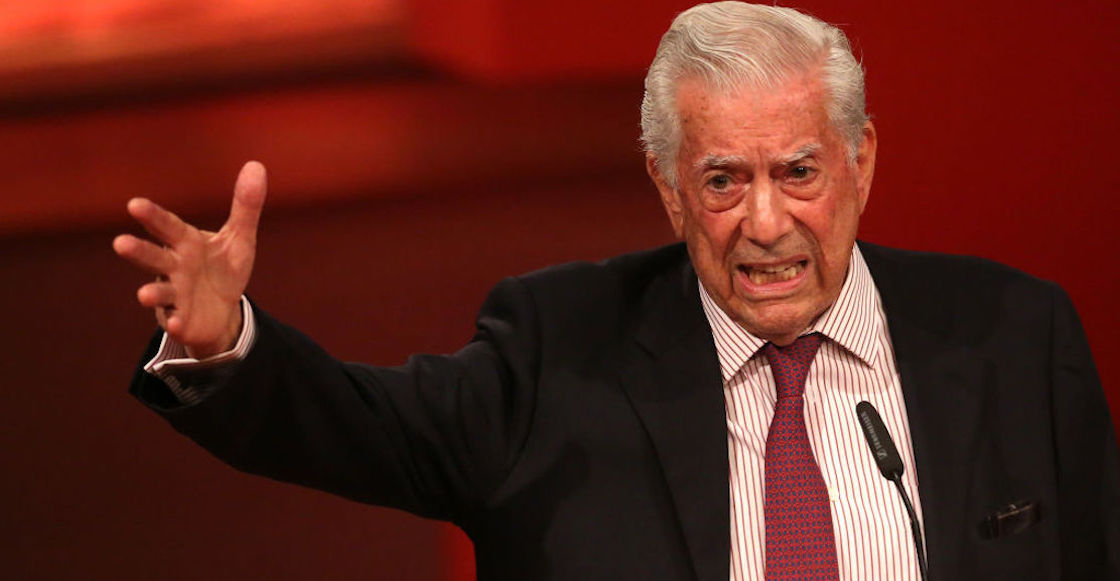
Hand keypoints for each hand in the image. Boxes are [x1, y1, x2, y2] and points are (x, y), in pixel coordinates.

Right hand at [113, 161, 266, 358]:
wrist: (223, 311)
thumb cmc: (223, 268)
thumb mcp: (239, 237)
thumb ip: (245, 205)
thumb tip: (256, 165)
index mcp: (186, 243)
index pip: (168, 227)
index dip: (153, 216)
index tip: (134, 204)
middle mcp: (174, 267)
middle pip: (154, 258)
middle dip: (138, 251)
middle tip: (120, 243)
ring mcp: (175, 295)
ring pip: (160, 292)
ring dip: (152, 292)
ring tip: (143, 295)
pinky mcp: (181, 319)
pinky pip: (177, 321)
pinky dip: (176, 322)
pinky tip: (178, 324)